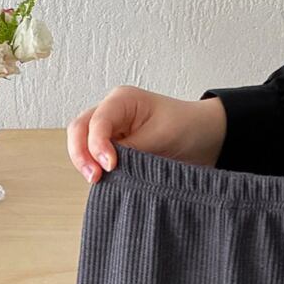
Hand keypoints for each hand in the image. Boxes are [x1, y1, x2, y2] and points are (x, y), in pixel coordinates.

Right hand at [67, 86, 226, 182]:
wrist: (204, 138)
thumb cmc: (186, 127)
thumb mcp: (160, 137)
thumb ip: (132, 149)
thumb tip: (108, 166)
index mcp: (122, 100)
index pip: (96, 121)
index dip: (97, 145)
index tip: (110, 166)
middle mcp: (111, 113)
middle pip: (79, 130)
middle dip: (81, 154)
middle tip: (94, 178)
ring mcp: (110, 131)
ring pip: (81, 144)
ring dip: (86, 163)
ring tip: (99, 181)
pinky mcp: (114, 149)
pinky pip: (95, 158)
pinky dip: (95, 169)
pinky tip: (105, 182)